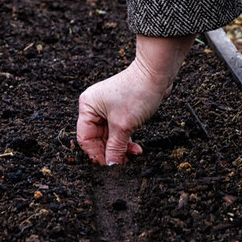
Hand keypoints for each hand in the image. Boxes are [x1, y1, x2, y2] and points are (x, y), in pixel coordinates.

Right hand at [76, 34, 194, 164]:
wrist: (156, 74)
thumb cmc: (137, 92)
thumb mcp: (124, 125)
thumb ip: (115, 148)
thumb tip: (111, 166)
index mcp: (87, 107)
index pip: (85, 138)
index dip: (96, 154)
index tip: (107, 167)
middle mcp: (94, 107)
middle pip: (98, 138)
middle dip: (111, 152)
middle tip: (122, 164)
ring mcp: (108, 108)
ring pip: (111, 136)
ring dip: (121, 147)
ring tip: (132, 156)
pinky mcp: (121, 110)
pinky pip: (120, 130)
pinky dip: (127, 140)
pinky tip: (137, 149)